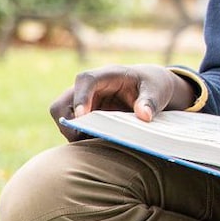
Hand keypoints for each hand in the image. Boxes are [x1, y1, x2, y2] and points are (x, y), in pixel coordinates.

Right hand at [46, 64, 190, 141]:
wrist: (150, 88)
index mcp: (107, 75)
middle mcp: (88, 89)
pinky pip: (71, 130)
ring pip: (63, 119)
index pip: (85, 80)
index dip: (81, 97)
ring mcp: (83, 103)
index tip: (82, 115)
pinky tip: (97, 145)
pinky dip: (79, 139)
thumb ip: (151, 101)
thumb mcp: (158, 90)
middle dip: (68, 123)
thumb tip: (144, 116)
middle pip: (61, 103)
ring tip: (95, 142)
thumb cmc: (153, 85)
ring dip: (73, 134)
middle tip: (85, 137)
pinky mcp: (84, 116)